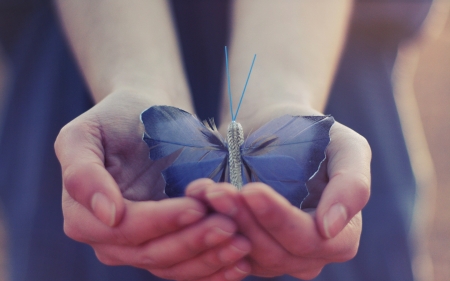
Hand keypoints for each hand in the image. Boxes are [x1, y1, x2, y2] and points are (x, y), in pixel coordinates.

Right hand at [55, 91, 251, 280]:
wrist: (143, 118)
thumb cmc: (115, 119)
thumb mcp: (85, 134)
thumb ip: (83, 173)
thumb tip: (107, 215)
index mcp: (84, 217)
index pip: (126, 229)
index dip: (162, 221)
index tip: (196, 206)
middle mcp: (110, 239)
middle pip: (152, 253)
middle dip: (193, 241)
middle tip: (229, 226)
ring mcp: (139, 246)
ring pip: (174, 266)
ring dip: (209, 258)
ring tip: (242, 242)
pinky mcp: (166, 244)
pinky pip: (188, 266)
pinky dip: (214, 268)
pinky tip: (240, 263)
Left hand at [187, 106, 370, 278]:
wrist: (276, 129)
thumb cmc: (314, 135)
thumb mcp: (346, 147)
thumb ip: (353, 185)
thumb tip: (331, 227)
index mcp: (341, 237)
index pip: (309, 241)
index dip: (280, 219)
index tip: (251, 190)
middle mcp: (309, 254)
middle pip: (275, 253)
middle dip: (245, 221)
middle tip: (218, 190)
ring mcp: (276, 255)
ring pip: (248, 255)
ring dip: (223, 225)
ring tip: (207, 193)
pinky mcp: (247, 249)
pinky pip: (227, 251)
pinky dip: (211, 229)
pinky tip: (199, 201)